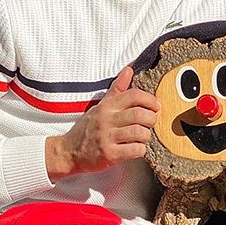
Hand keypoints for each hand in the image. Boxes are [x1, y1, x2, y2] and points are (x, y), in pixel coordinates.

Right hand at [45, 66, 159, 179]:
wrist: (69, 152)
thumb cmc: (88, 128)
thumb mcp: (101, 106)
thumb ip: (117, 89)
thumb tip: (129, 70)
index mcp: (106, 106)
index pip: (133, 95)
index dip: (150, 100)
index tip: (156, 106)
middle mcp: (106, 120)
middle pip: (139, 114)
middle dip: (152, 119)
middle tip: (151, 123)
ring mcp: (107, 137)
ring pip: (139, 132)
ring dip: (146, 135)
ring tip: (142, 137)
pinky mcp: (109, 155)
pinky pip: (134, 150)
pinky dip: (140, 149)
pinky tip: (135, 148)